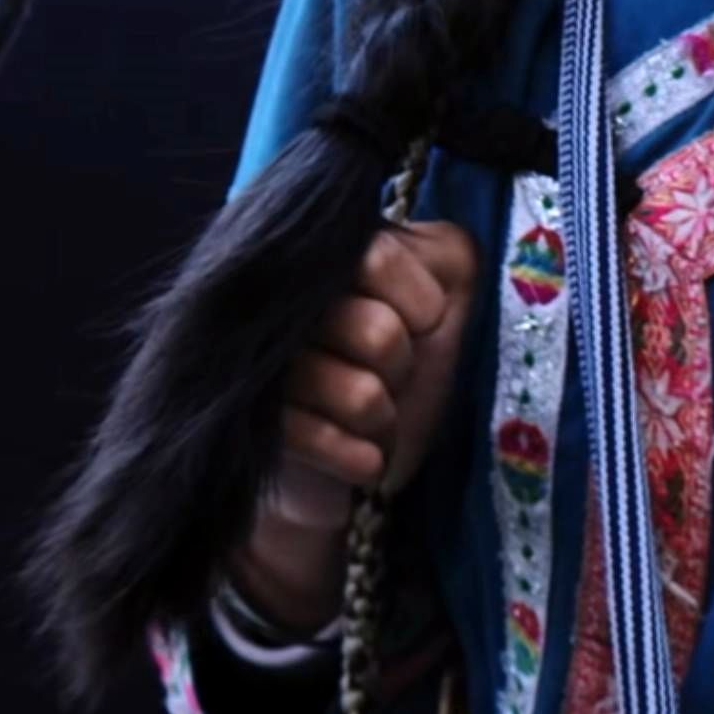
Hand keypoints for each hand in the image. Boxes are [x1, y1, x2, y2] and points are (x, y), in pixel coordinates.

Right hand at [229, 221, 480, 634]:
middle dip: (402, 365)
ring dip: (385, 418)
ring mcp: (264, 368)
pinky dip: (362, 458)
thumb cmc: (417, 359)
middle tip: (390, 374)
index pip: (379, 259)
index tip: (423, 322)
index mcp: (327, 254)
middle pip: (378, 332)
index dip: (420, 303)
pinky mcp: (262, 429)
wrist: (365, 452)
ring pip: (362, 395)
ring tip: (375, 417)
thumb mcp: (451, 287)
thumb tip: (437, 273)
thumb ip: (450, 258)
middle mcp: (281, 301)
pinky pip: (324, 443)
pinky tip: (364, 458)